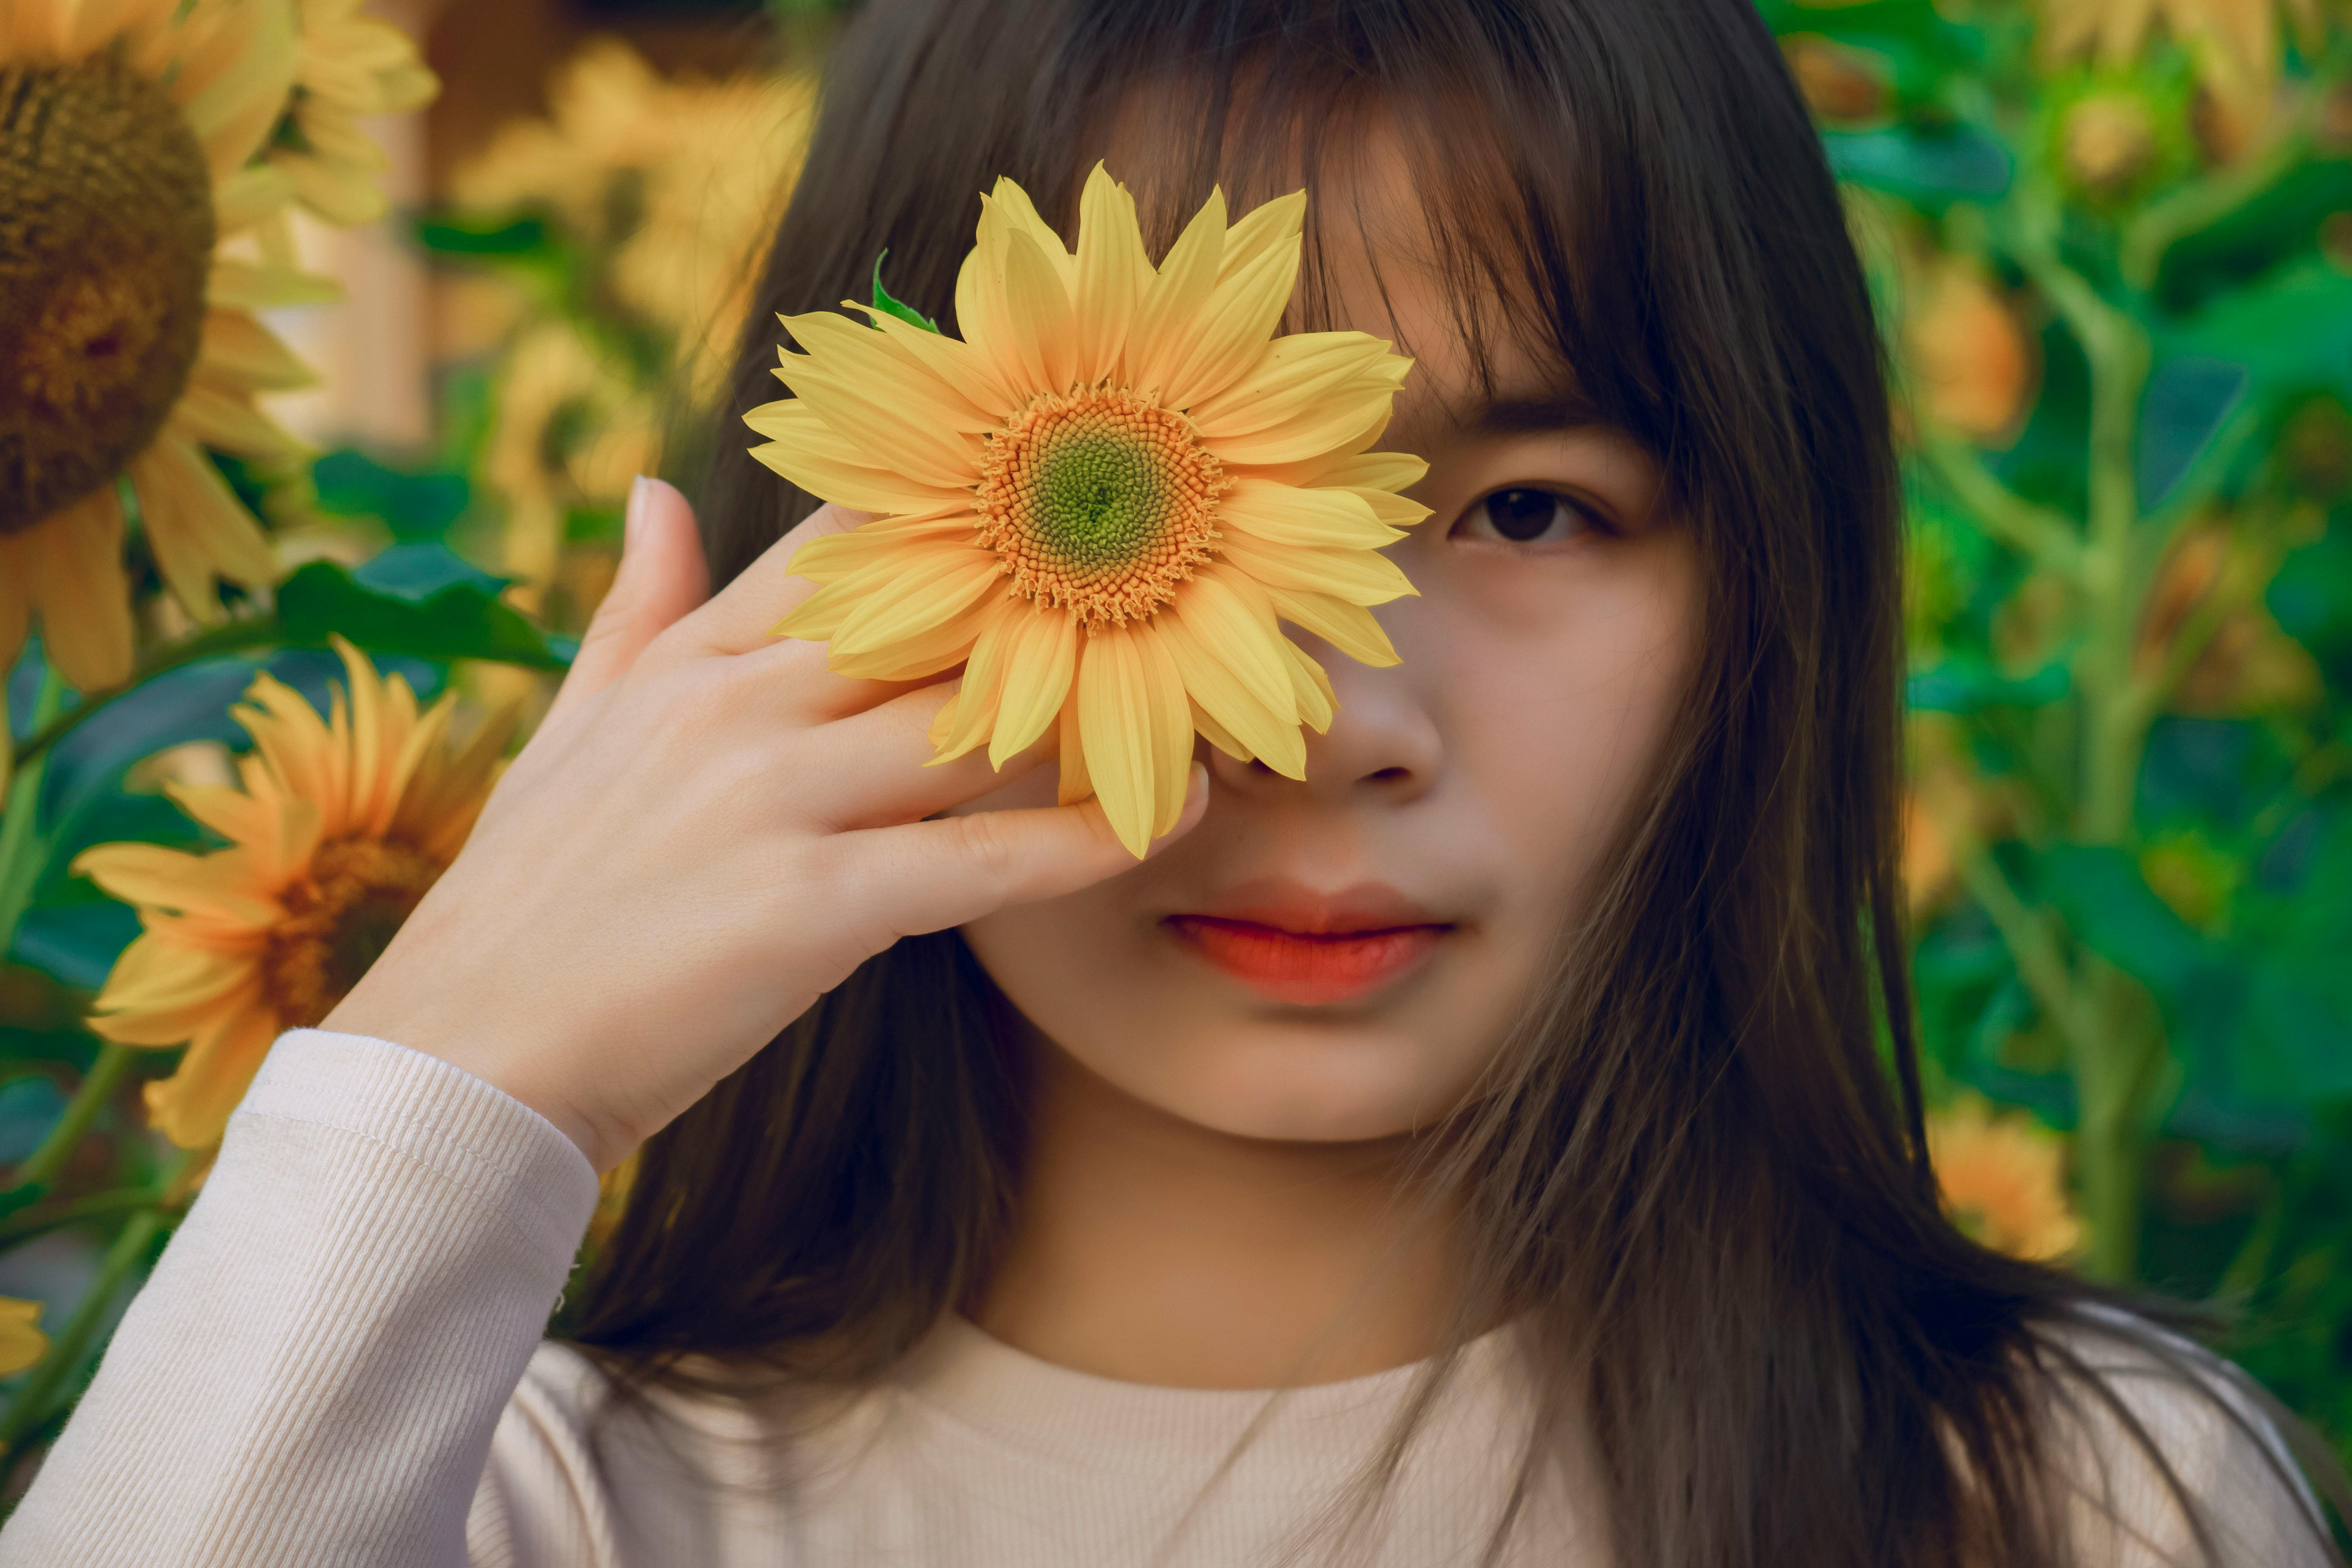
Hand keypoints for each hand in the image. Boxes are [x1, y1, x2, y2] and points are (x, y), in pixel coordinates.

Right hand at [323, 478, 1206, 1170]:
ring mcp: (771, 802)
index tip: (1055, 489)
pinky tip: (1165, 822)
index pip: (840, 545)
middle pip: (928, 617)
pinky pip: (977, 864)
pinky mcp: (807, 907)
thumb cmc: (531, 903)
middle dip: (1049, 602)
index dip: (954, 511)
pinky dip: (1078, 844)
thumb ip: (635, 608)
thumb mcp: (575, 731)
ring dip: (1092, 713)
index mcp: (688, 664)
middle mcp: (735, 709)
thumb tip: (662, 487)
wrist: (466, 1055)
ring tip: (1200, 699)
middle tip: (1175, 585)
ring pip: (968, 725)